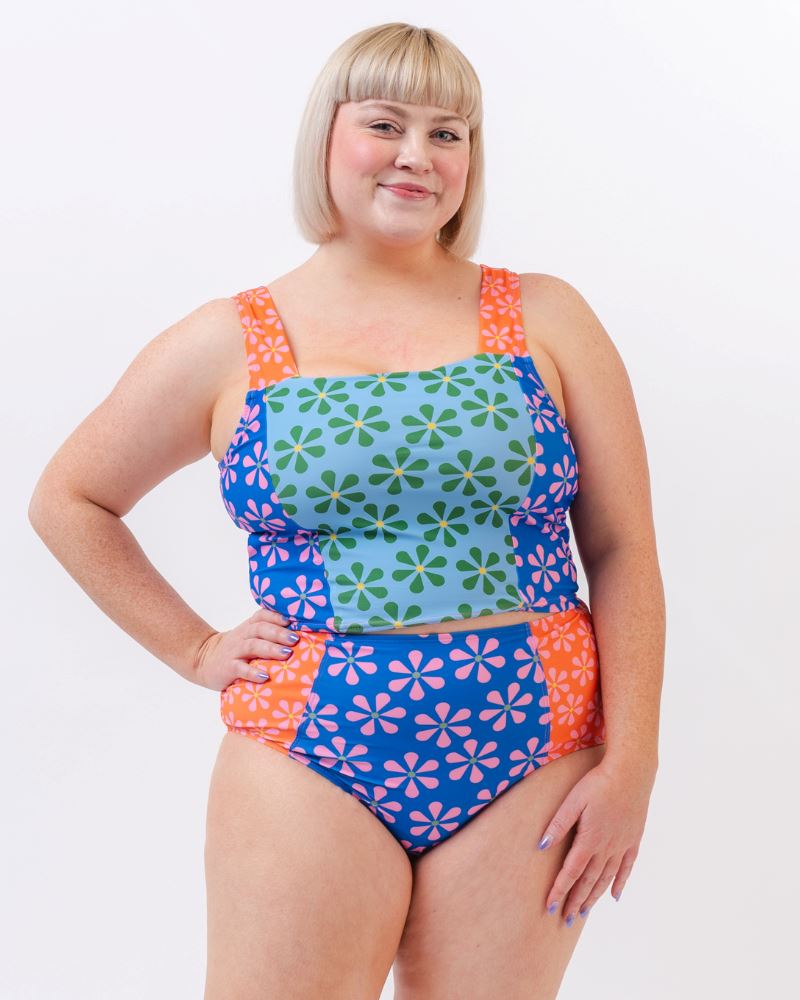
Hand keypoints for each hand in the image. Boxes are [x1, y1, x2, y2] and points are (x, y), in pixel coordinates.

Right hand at [191, 609, 298, 690]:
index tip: (293, 620)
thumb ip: (268, 633)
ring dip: (270, 649)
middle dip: (279, 633)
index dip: (277, 616)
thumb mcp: (249, 636)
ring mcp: (234, 651)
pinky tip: (265, 677)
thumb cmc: (236, 649)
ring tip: (286, 654)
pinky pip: (240, 668)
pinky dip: (253, 672)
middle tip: (295, 639)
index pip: (263, 615)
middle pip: (261, 629)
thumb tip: (302, 635)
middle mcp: (242, 635)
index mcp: (249, 626)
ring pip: (253, 645)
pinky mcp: (228, 668)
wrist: (203, 660)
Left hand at [537, 757, 656, 924]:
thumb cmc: (598, 783)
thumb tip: (541, 846)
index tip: (550, 906)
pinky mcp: (633, 840)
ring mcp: (622, 845)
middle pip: (588, 881)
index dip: (560, 890)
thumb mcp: (573, 800)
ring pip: (606, 879)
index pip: (571, 872)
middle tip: (566, 919)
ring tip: (584, 912)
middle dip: (576, 901)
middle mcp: (607, 848)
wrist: (632, 773)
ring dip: (594, 897)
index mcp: (589, 839)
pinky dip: (619, 883)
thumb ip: (559, 824)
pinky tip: (614, 896)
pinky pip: (626, 868)